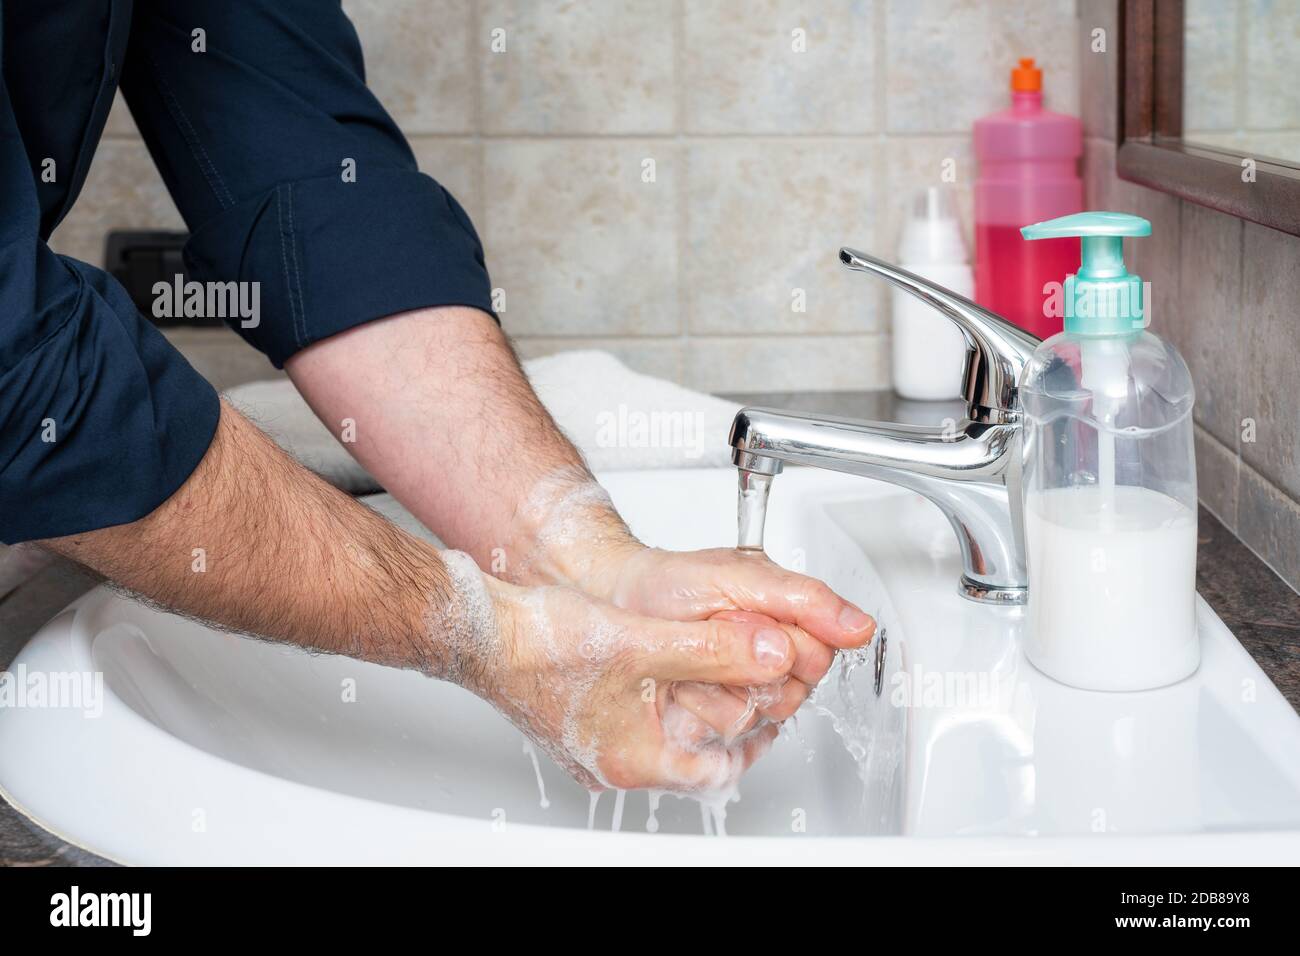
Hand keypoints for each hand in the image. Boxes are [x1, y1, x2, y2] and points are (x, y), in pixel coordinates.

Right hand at [459, 566, 799, 791]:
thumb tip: (773, 654)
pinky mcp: (591, 721)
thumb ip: (716, 650)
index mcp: (636, 759)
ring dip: (706, 699)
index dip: (759, 728)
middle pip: (703, 752)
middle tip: (764, 679)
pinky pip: (650, 717)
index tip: (778, 695)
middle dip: (737, 713)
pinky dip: (674, 692)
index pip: (723, 766)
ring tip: (732, 665)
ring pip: (678, 731)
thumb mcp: (645, 642)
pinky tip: (683, 661)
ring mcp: (604, 744)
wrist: (485, 630)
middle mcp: (620, 761)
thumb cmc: (543, 643)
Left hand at [589, 545, 876, 721]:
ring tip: (691, 658)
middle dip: (749, 665)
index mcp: (786, 625)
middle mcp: (767, 664)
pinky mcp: (709, 726)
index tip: (746, 619)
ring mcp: (737, 697)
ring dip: (719, 688)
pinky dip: (697, 714)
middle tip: (714, 634)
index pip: (818, 657)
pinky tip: (679, 688)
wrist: (610, 600)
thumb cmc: (667, 584)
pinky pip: (725, 740)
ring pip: (757, 717)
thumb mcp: (737, 576)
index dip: (783, 642)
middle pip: (791, 693)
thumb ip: (803, 600)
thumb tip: (858, 628)